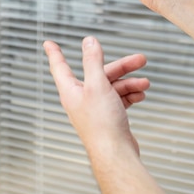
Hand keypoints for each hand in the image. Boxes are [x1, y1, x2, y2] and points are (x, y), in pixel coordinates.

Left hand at [43, 37, 149, 155]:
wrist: (116, 152)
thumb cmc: (102, 124)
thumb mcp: (97, 85)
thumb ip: (93, 61)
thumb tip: (89, 41)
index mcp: (72, 91)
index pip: (60, 66)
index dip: (55, 53)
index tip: (49, 44)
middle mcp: (82, 98)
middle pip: (100, 73)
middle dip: (122, 67)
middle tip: (140, 60)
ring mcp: (96, 108)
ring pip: (113, 86)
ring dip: (130, 83)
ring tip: (144, 84)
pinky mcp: (109, 116)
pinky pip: (119, 99)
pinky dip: (131, 95)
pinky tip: (140, 95)